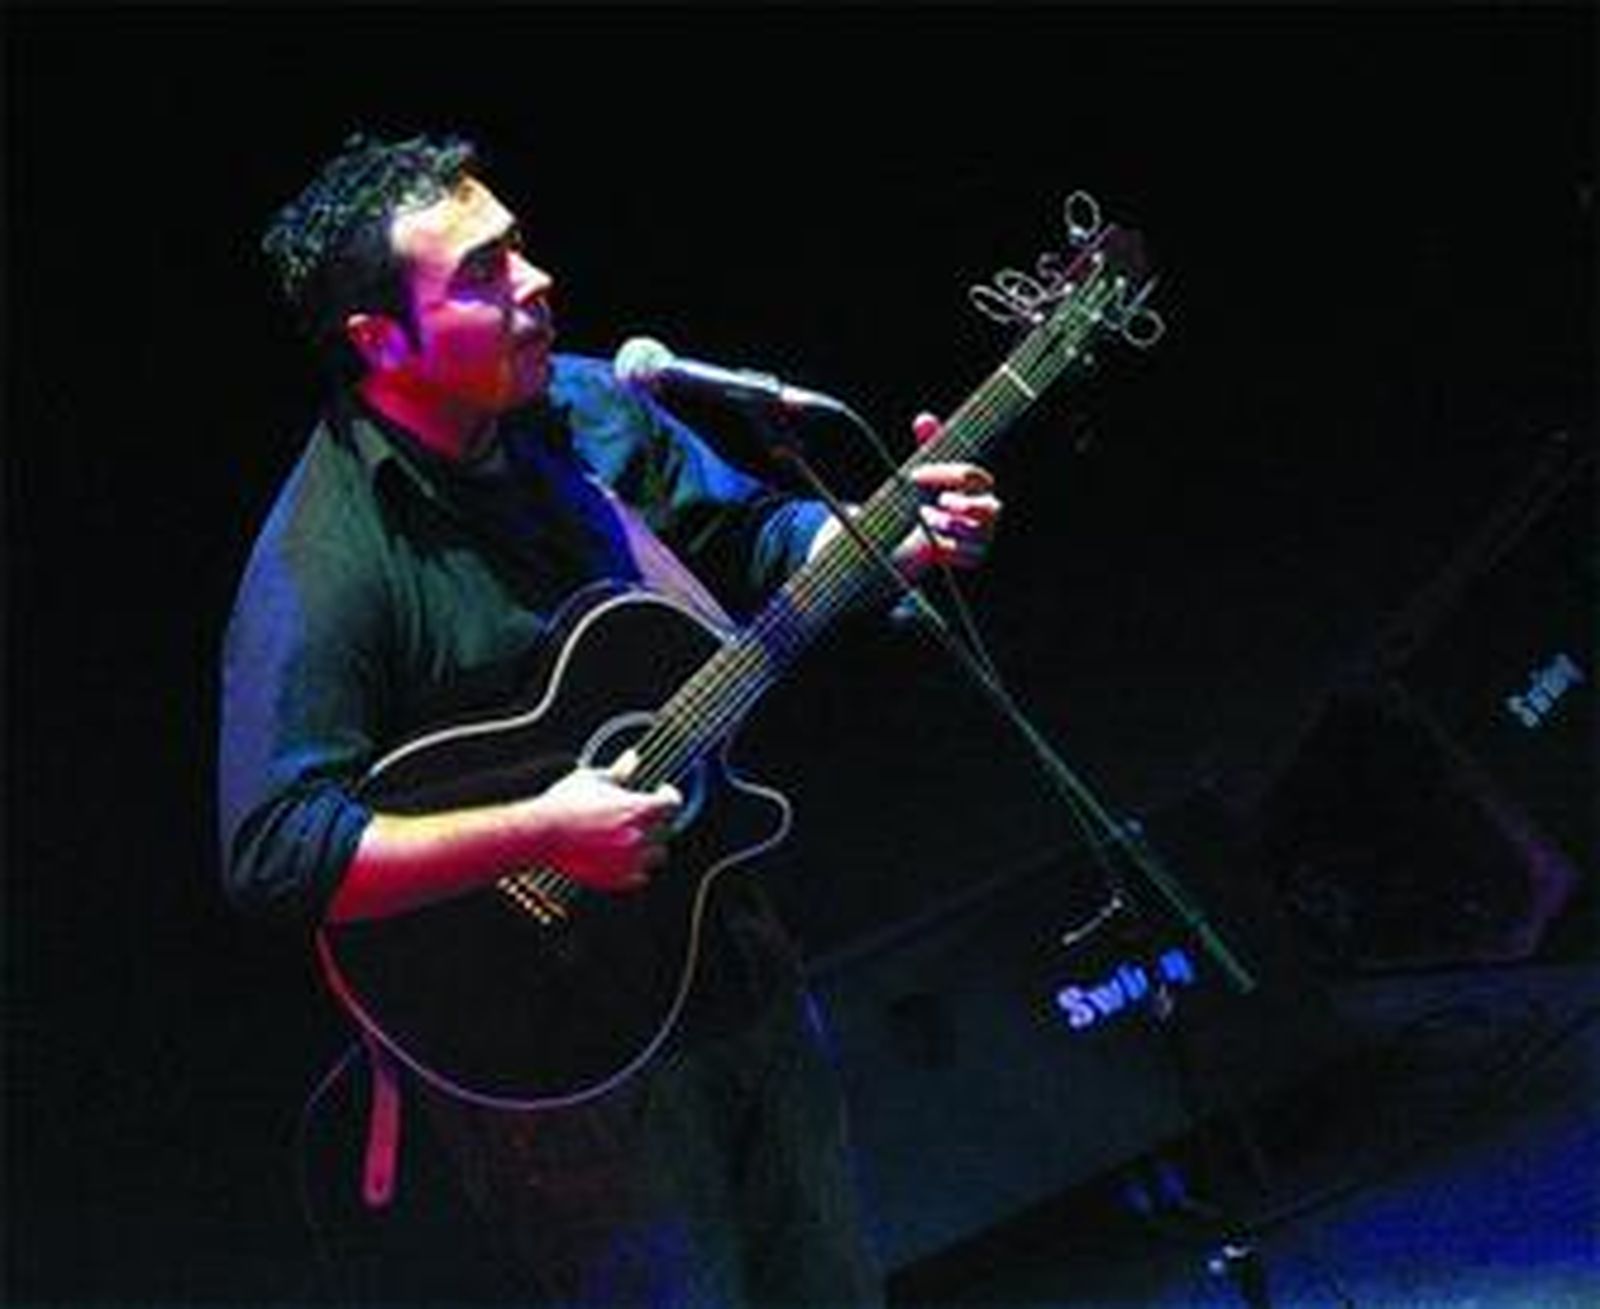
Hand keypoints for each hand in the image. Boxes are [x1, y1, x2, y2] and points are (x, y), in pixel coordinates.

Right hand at [526, 750, 680, 892]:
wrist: (540, 833)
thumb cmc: (565, 802)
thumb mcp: (594, 778)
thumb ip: (619, 771)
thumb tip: (632, 757)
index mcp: (638, 808)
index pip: (673, 803)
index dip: (669, 794)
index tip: (662, 790)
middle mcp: (639, 836)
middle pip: (667, 829)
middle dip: (658, 819)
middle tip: (643, 814)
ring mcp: (629, 860)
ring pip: (657, 855)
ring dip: (651, 845)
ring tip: (635, 836)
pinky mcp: (616, 879)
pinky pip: (640, 877)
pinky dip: (636, 867)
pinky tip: (625, 857)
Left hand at [895, 412, 1001, 573]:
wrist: (916, 533)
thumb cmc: (924, 495)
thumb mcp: (925, 471)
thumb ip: (929, 446)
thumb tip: (923, 419)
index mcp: (978, 486)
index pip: (973, 476)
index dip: (944, 473)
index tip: (914, 475)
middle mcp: (987, 510)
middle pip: (990, 508)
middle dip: (963, 504)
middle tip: (936, 501)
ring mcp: (983, 535)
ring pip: (976, 532)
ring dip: (949, 524)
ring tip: (926, 519)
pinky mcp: (973, 557)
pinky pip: (968, 556)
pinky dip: (948, 549)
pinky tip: (931, 544)